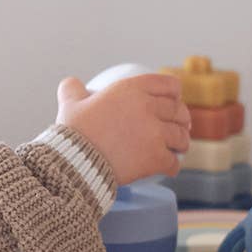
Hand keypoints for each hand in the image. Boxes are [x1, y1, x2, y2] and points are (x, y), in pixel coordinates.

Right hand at [56, 74, 190, 185]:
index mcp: (132, 89)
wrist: (75, 162)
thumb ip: (72, 89)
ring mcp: (155, 134)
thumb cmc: (72, 133)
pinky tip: (169, 169)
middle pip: (178, 111)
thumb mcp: (69, 104)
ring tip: (178, 148)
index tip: (173, 101)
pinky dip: (172, 166)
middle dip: (183, 119)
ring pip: (181, 137)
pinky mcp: (156, 158)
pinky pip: (173, 162)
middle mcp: (148, 107)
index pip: (169, 85)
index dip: (174, 93)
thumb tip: (71, 83)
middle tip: (179, 126)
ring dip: (182, 143)